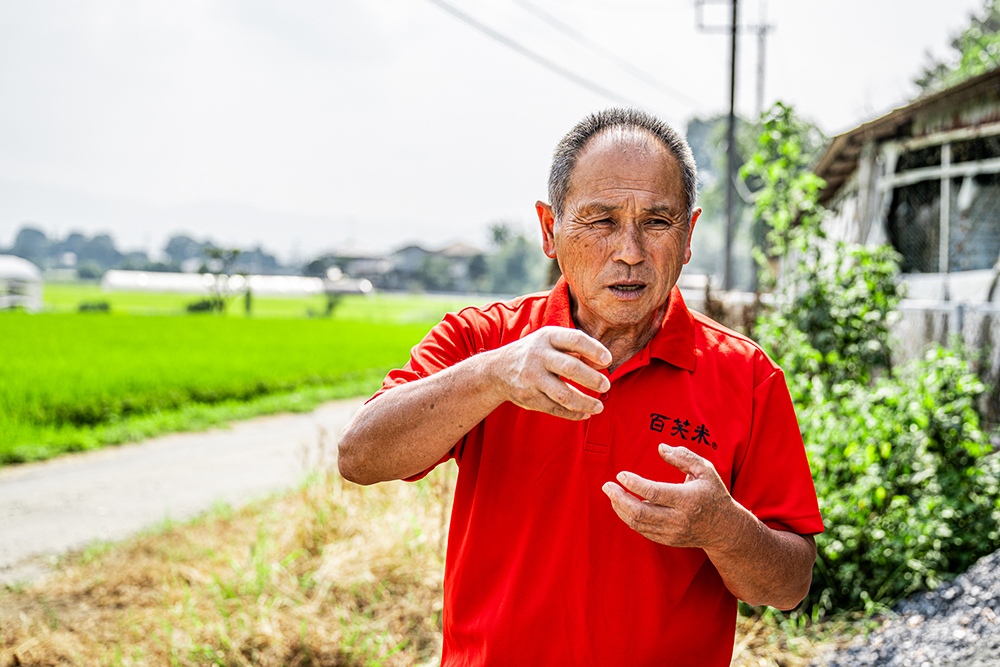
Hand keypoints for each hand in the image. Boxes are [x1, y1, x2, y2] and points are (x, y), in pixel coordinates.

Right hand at [488, 326, 611, 420]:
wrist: (497, 370)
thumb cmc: (535, 352)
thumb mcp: (550, 341)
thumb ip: (576, 348)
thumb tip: (604, 363)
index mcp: (547, 337)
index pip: (575, 339)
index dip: (594, 350)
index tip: (608, 360)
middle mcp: (538, 356)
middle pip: (570, 368)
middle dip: (592, 379)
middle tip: (606, 385)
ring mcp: (532, 378)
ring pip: (563, 395)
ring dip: (585, 403)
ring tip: (599, 407)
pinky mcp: (529, 398)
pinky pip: (555, 409)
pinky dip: (572, 414)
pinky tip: (585, 414)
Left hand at [602, 445, 738, 550]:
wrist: (725, 529)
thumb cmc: (713, 493)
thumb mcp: (705, 470)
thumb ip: (684, 456)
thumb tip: (661, 447)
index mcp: (688, 499)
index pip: (654, 492)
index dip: (634, 484)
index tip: (620, 474)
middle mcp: (679, 519)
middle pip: (640, 512)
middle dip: (619, 498)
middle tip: (607, 486)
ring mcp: (673, 532)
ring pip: (638, 523)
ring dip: (620, 508)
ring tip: (612, 494)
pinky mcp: (668, 540)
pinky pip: (642, 530)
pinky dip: (629, 518)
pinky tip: (623, 505)